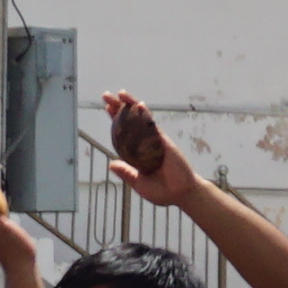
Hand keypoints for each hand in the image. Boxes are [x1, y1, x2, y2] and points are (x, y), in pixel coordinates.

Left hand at [100, 89, 185, 204]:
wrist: (181, 194)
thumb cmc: (162, 191)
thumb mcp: (139, 183)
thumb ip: (127, 173)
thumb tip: (111, 164)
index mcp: (138, 153)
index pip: (125, 132)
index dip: (116, 120)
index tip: (108, 109)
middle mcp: (145, 143)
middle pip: (130, 121)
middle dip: (119, 107)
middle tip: (106, 95)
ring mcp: (155, 140)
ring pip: (141, 119)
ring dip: (131, 105)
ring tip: (120, 93)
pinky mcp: (164, 142)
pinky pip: (153, 126)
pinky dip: (145, 115)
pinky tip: (138, 105)